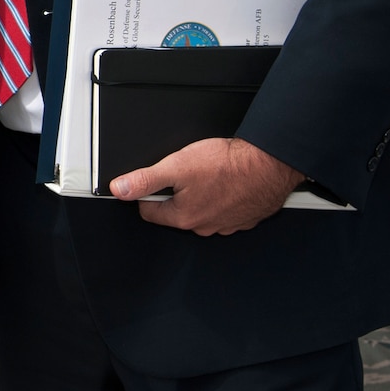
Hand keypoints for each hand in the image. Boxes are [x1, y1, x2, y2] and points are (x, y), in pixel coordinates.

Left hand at [110, 137, 304, 235]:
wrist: (269, 164)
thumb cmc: (228, 165)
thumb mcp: (176, 166)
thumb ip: (144, 180)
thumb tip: (120, 189)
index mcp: (184, 217)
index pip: (149, 210)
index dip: (147, 191)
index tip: (154, 180)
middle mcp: (205, 227)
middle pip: (175, 211)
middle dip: (175, 192)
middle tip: (187, 172)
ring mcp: (226, 224)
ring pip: (201, 209)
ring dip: (201, 194)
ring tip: (209, 174)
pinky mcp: (244, 218)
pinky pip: (224, 208)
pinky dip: (222, 196)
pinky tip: (226, 181)